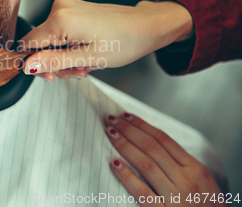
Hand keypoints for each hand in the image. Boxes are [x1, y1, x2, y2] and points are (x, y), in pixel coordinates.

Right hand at [19, 0, 192, 80]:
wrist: (146, 26)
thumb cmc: (124, 41)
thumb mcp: (88, 59)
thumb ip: (54, 62)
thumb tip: (27, 66)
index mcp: (61, 19)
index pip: (28, 44)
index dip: (35, 64)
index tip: (51, 76)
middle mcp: (59, 8)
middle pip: (39, 44)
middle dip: (55, 63)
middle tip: (77, 73)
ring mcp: (65, 6)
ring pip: (50, 41)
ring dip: (64, 58)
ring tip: (87, 64)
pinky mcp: (71, 8)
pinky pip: (59, 32)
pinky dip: (69, 47)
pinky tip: (85, 54)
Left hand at [104, 112, 226, 206]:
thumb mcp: (202, 182)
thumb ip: (181, 165)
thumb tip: (150, 145)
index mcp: (195, 168)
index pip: (163, 139)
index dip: (142, 125)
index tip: (125, 115)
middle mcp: (186, 179)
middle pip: (151, 147)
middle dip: (128, 130)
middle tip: (110, 119)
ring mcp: (176, 197)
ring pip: (145, 164)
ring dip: (124, 145)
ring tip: (110, 134)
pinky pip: (141, 191)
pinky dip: (126, 176)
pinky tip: (114, 163)